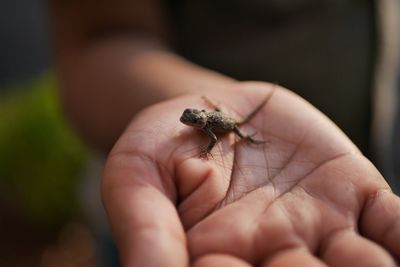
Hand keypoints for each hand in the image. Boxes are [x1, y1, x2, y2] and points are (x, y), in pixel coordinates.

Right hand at [102, 82, 399, 266]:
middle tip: (302, 258)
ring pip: (361, 266)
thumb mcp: (136, 177)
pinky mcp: (351, 190)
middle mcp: (275, 254)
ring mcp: (319, 225)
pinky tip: (397, 238)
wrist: (209, 109)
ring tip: (363, 259)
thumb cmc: (164, 144)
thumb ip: (146, 229)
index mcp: (218, 261)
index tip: (234, 262)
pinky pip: (393, 223)